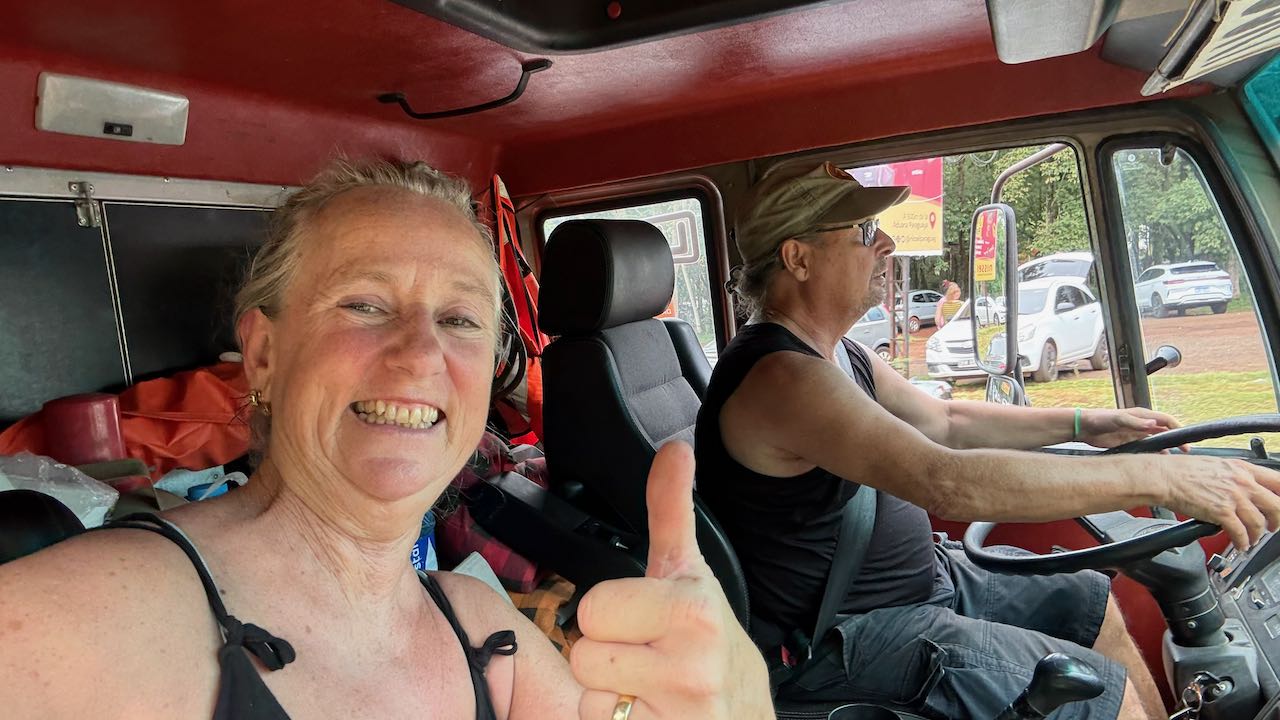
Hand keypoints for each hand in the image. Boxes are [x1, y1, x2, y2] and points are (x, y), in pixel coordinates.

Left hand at [570, 442, 772, 718]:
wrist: (746, 717)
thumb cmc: (710, 644)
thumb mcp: (692, 574)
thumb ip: (671, 511)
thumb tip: (674, 448)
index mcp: (692, 610)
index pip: (594, 608)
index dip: (611, 617)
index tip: (644, 623)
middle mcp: (691, 666)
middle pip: (584, 653)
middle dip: (606, 657)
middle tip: (643, 658)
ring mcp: (681, 714)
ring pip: (589, 698)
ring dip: (609, 696)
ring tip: (647, 689)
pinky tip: (647, 716)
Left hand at [1079, 407, 1183, 449]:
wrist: (1085, 428)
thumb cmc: (1101, 419)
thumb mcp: (1119, 419)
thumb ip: (1135, 422)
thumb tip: (1154, 424)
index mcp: (1143, 416)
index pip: (1166, 421)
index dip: (1178, 428)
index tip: (1186, 439)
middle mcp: (1143, 425)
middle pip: (1165, 432)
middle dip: (1176, 440)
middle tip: (1186, 451)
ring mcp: (1137, 434)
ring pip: (1157, 441)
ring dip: (1166, 448)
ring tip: (1174, 459)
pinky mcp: (1130, 443)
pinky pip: (1146, 449)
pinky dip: (1154, 454)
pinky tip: (1158, 462)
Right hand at [1160, 455, 1279, 549]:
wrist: (1164, 477)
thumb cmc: (1181, 470)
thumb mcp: (1215, 464)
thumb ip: (1234, 475)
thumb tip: (1241, 487)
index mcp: (1242, 468)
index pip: (1278, 481)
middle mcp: (1242, 483)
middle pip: (1276, 505)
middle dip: (1276, 521)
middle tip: (1272, 527)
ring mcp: (1234, 498)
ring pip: (1259, 523)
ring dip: (1257, 535)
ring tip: (1251, 540)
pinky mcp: (1222, 513)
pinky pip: (1240, 533)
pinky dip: (1243, 542)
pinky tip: (1240, 544)